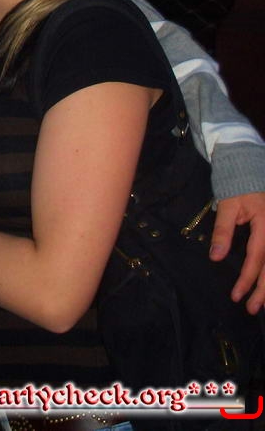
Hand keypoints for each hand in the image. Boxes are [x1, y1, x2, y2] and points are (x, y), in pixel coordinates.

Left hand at [209, 192, 264, 312]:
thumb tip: (216, 256)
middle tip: (251, 308)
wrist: (247, 168)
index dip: (247, 278)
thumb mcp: (227, 206)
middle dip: (263, 290)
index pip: (257, 257)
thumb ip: (223, 231)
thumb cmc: (237, 186)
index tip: (236, 295)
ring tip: (261, 304)